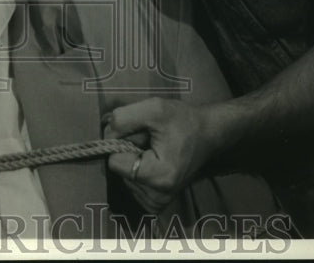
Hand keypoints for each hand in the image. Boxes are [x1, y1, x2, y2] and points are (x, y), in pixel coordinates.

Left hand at [104, 97, 229, 213]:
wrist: (208, 134)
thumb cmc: (183, 120)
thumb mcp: (153, 108)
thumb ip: (123, 119)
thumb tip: (105, 134)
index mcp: (158, 177)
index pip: (114, 161)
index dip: (122, 142)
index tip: (142, 134)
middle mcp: (157, 197)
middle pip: (119, 171)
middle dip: (130, 152)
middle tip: (152, 141)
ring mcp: (157, 204)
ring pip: (124, 178)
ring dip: (134, 161)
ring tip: (155, 150)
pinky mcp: (156, 204)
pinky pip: (132, 185)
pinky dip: (137, 172)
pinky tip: (153, 161)